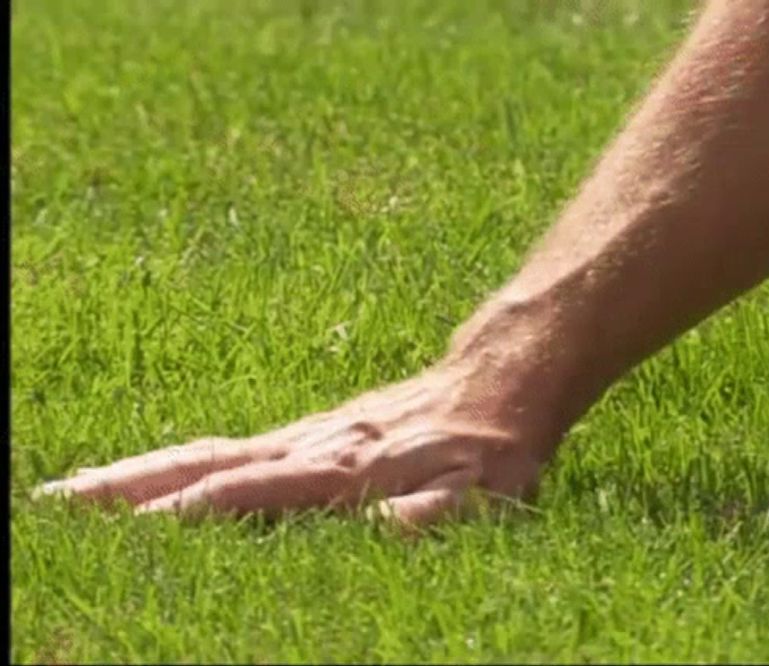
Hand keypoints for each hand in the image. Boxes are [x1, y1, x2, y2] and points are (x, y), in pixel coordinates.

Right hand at [32, 359, 556, 527]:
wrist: (500, 383)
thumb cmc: (491, 447)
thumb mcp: (481, 492)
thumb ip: (431, 515)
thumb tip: (385, 531)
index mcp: (346, 470)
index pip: (252, 491)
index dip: (189, 512)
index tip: (128, 533)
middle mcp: (315, 447)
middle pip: (208, 465)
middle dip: (131, 487)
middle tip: (58, 504)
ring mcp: (310, 436)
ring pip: (212, 452)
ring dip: (142, 472)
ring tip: (78, 491)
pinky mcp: (316, 431)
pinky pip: (238, 447)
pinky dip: (185, 462)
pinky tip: (160, 476)